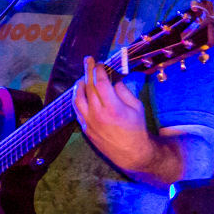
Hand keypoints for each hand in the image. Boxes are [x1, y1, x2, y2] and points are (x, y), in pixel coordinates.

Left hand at [73, 57, 157, 174]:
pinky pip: (77, 110)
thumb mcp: (136, 107)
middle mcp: (97, 114)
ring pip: (78, 99)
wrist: (131, 153)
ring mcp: (89, 122)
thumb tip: (113, 79)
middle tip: (88, 60)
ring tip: (82, 77)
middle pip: (88, 88)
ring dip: (79, 85)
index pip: (100, 83)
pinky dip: (77, 98)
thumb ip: (124, 91)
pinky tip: (79, 92)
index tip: (99, 62)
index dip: (98, 70)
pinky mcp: (85, 128)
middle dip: (87, 71)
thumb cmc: (137, 128)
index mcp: (112, 108)